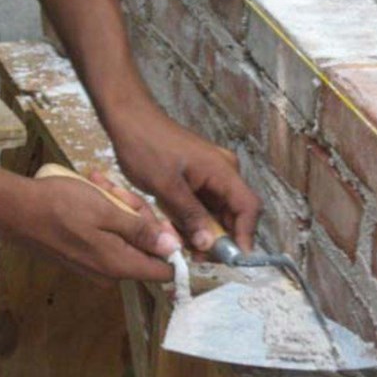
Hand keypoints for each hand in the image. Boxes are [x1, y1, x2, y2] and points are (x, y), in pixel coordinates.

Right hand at [16, 172, 180, 282]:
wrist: (14, 210)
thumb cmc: (60, 206)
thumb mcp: (106, 211)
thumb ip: (141, 232)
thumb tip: (172, 248)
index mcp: (119, 265)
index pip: (164, 271)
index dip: (170, 244)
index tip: (159, 218)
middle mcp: (110, 272)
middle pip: (145, 246)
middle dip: (138, 213)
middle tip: (117, 188)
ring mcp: (96, 264)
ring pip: (125, 234)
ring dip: (118, 206)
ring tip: (98, 182)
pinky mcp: (84, 254)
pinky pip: (106, 234)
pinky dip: (103, 212)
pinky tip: (91, 189)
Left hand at [110, 101, 261, 253]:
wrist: (128, 117)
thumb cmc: (146, 147)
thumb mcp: (166, 186)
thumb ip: (190, 215)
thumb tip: (209, 245)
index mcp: (223, 171)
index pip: (248, 207)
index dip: (245, 235)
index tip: (233, 259)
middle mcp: (224, 172)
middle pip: (236, 212)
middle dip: (223, 238)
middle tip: (202, 258)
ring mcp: (212, 173)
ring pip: (219, 210)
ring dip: (207, 231)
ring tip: (188, 248)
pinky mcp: (199, 176)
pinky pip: (206, 203)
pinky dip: (197, 219)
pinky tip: (181, 231)